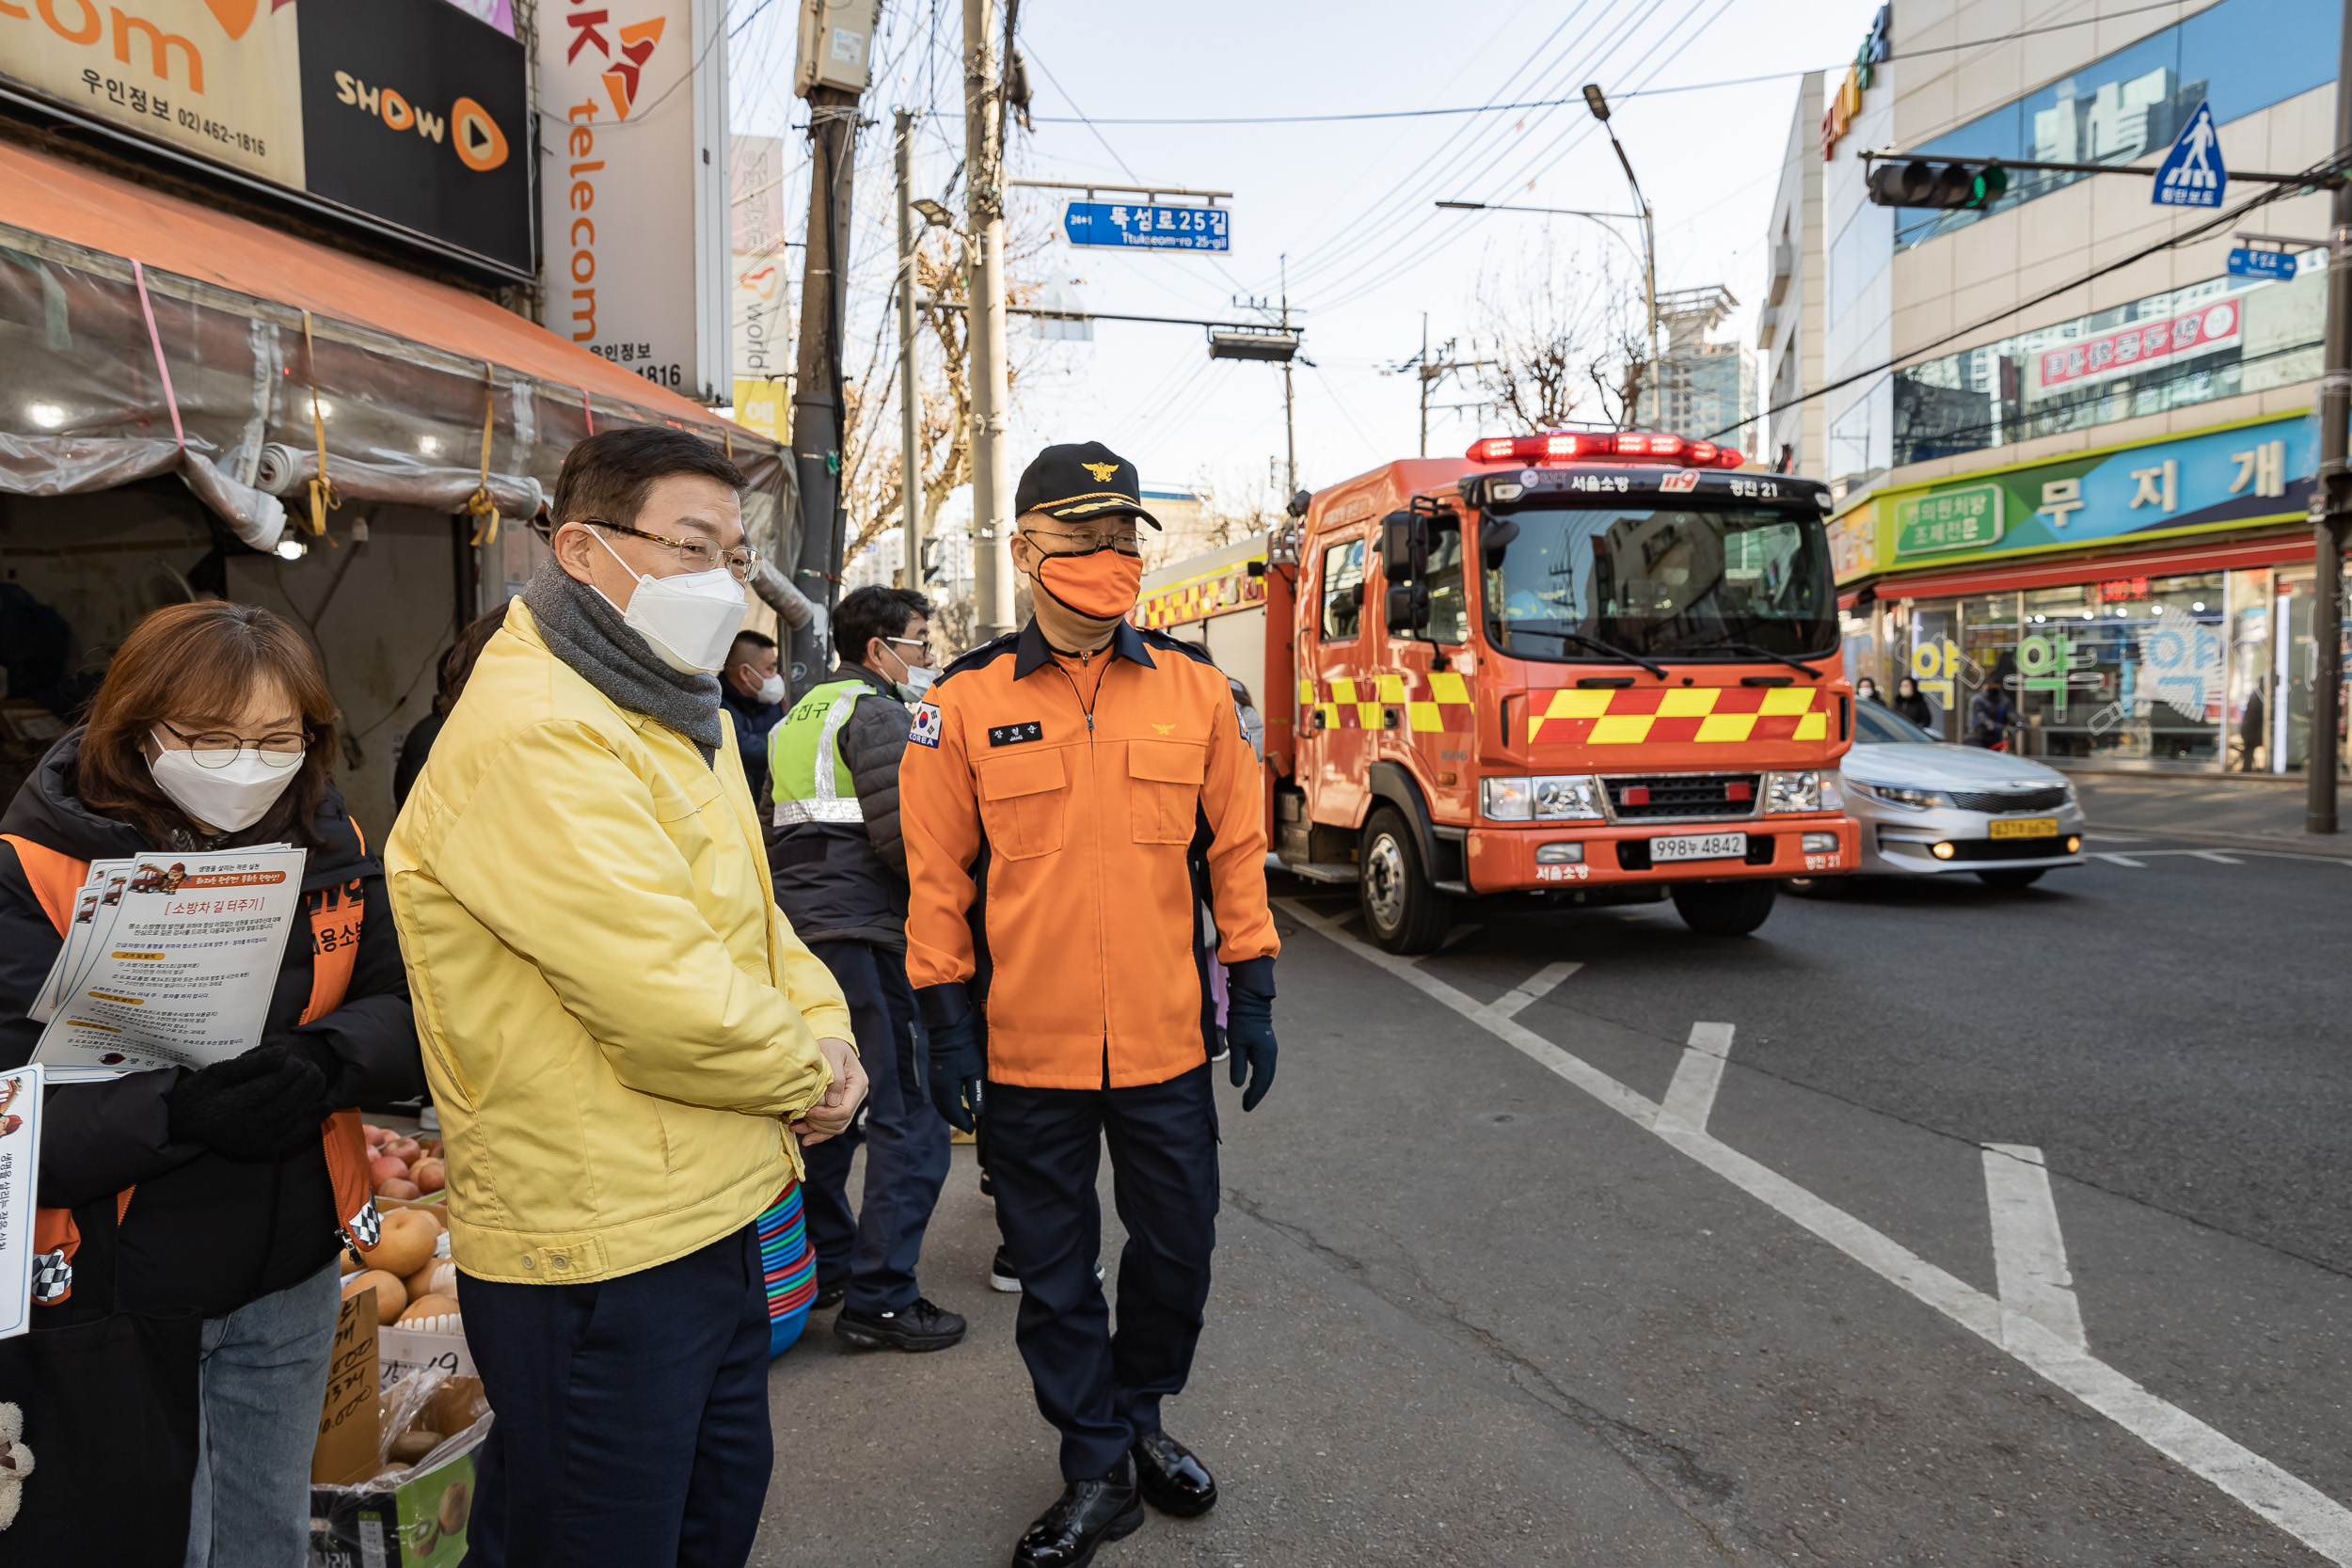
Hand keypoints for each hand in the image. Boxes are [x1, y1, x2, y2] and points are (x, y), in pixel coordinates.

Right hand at [165, 1039, 327, 1157]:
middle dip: (304, 1082)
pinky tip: (325, 1105)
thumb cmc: (201, 1092)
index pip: (270, 1088)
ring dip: (311, 1097)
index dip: (289, 1071)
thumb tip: (283, 1052)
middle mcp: (246, 1128)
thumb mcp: (219, 1071)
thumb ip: (252, 1063)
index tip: (297, 1057)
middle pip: (285, 1103)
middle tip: (312, 1065)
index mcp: (233, 1107)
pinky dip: (312, 1121)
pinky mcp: (262, 1148)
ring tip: (318, 1077)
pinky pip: (293, 1137)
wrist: (184, 1123)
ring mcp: (256, 1141)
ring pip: (293, 1119)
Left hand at [794, 1037, 865, 1145]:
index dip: (825, 1115)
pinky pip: (833, 1125)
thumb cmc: (831, 1045)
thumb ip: (836, 1077)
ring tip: (796, 1128)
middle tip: (799, 1119)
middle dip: (819, 1124)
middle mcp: (857, 1095)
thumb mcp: (832, 1054)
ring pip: (836, 1127)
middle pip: (841, 1121)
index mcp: (858, 1084)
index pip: (844, 1110)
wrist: (832, 1042)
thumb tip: (833, 1102)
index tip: (808, 1111)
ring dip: (816, 1131)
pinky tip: (806, 1137)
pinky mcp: (842, 1105)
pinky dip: (819, 1133)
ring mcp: (851, 1101)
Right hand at [925, 1013, 984, 1133]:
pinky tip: (954, 1103)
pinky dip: (945, 1105)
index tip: (972, 1129)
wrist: (949, 1032)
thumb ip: (976, 1093)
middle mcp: (936, 1088)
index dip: (963, 1123)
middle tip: (969, 1126)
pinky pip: (937, 1097)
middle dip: (956, 1121)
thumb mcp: (975, 1072)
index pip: (954, 1113)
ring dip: (950, 1113)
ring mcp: (932, 1082)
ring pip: (940, 1105)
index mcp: (947, 1089)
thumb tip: (977, 1113)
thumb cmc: (965, 1051)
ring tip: (963, 1116)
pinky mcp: (933, 1077)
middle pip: (945, 1111)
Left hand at [1225, 989, 1277, 1111]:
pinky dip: (1260, 1076)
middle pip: (1266, 1080)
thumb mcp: (1237, 1045)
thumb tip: (1238, 1086)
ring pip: (1267, 1073)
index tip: (1246, 1108)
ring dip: (1259, 1086)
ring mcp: (1271, 1050)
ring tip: (1248, 1096)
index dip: (1254, 1097)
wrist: (1251, 1003)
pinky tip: (1251, 1079)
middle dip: (1257, 1094)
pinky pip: (1265, 1066)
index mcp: (1265, 1056)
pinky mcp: (1267, 1046)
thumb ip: (1238, 1065)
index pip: (1261, 1082)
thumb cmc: (1242, 1022)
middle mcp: (1271, 1055)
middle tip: (1246, 1105)